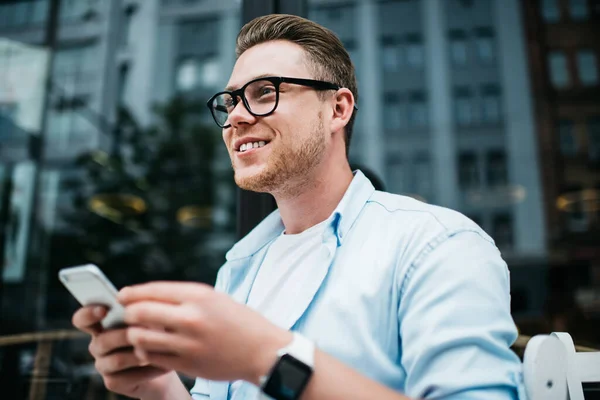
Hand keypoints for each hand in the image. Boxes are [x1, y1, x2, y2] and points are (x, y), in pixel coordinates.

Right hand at [72, 305, 176, 397]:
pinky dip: (149, 370)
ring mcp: (103, 364)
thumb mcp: (153, 319)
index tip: (103, 310)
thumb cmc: (158, 333)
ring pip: (117, 360)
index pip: (83, 319)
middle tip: (146, 331)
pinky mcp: (112, 382)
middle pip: (102, 340)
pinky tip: (164, 366)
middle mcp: (98, 344)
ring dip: (141, 354)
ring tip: (161, 350)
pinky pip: (126, 377)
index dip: (88, 313)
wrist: (168, 362)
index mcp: (103, 324)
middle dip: (126, 335)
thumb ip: (143, 312)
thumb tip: (142, 309)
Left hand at [118, 282, 292, 383]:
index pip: (152, 290)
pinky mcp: (187, 364)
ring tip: (136, 333)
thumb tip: (148, 297)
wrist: (262, 350)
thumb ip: (183, 297)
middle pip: (140, 313)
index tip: (122, 296)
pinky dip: (145, 352)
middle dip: (127, 314)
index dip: (130, 293)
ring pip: (140, 337)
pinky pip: (152, 357)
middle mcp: (191, 317)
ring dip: (134, 334)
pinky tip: (149, 348)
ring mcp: (188, 343)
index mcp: (198, 295)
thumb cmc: (238, 320)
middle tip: (125, 315)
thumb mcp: (214, 298)